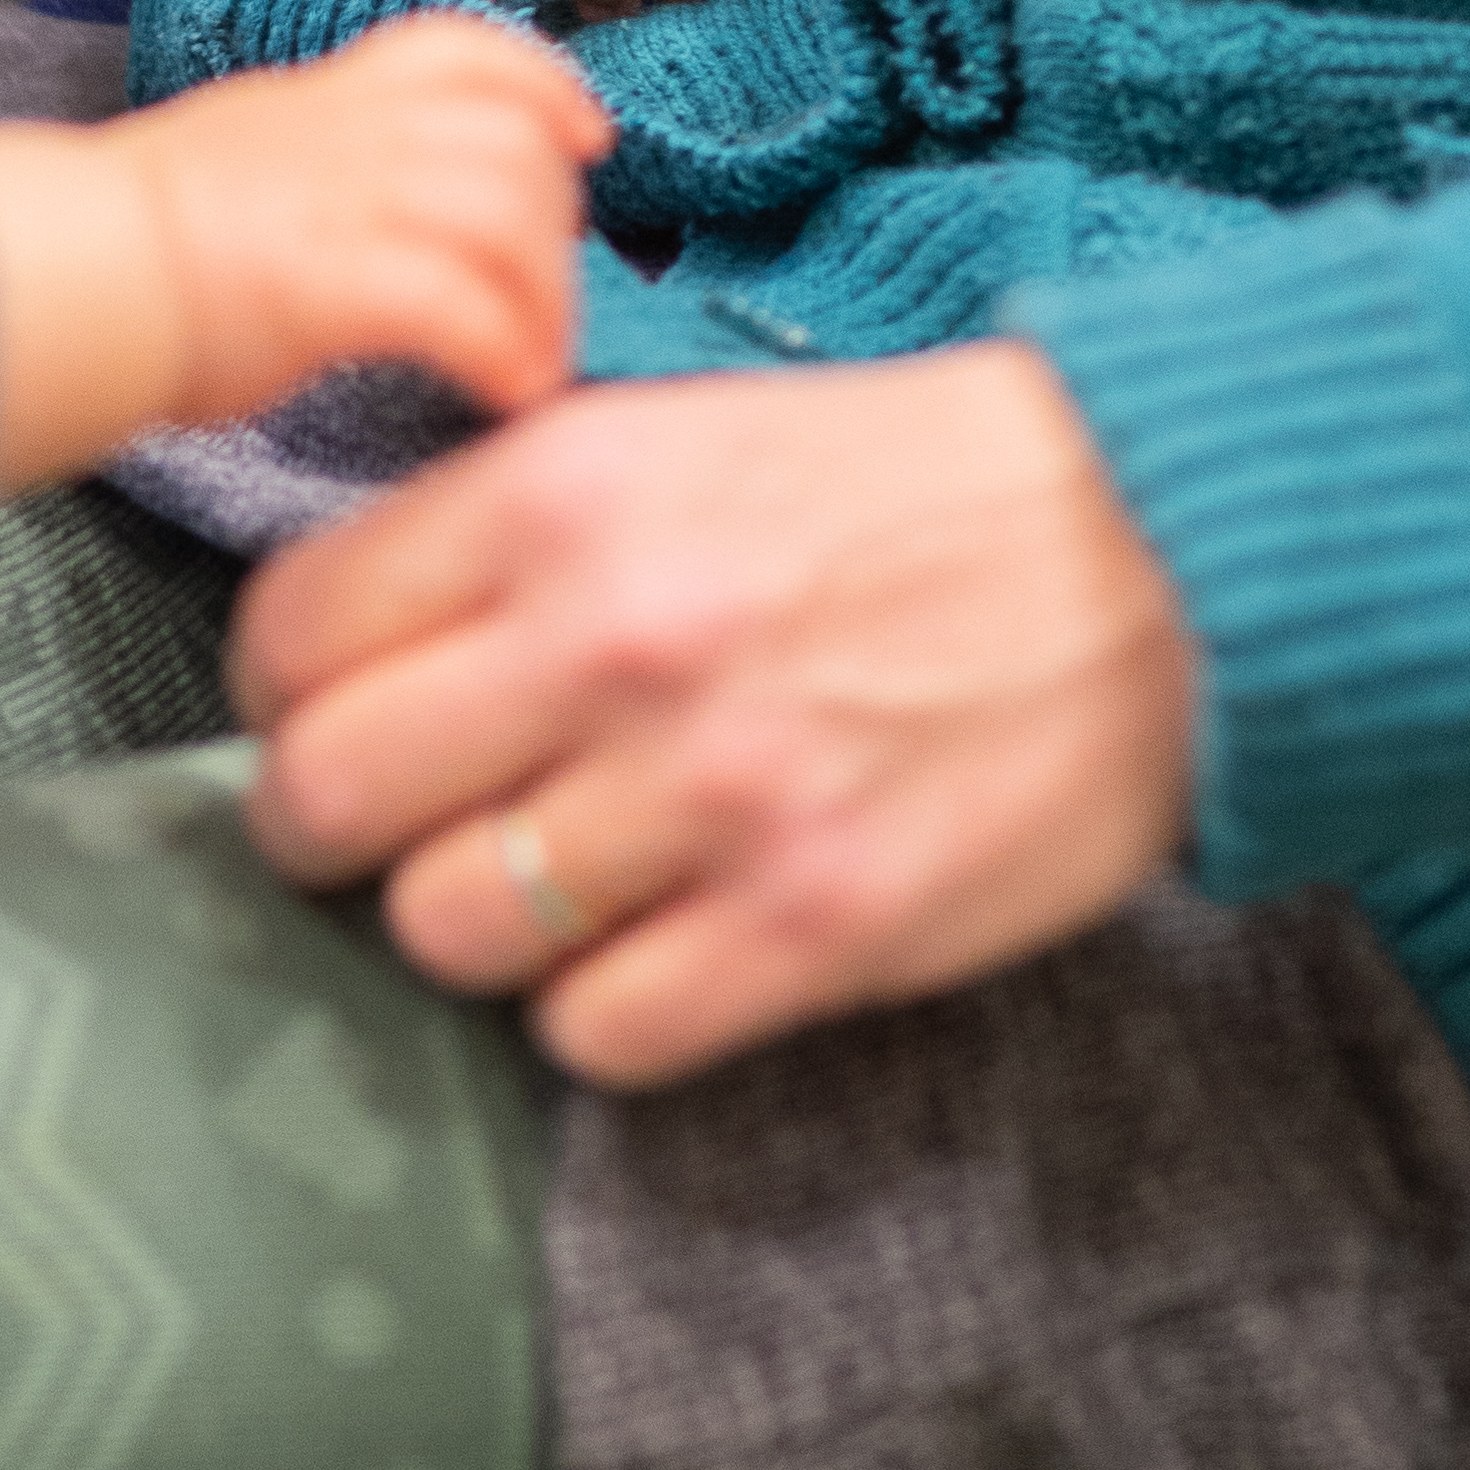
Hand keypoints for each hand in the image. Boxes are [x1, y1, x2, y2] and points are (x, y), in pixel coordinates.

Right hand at [0, 16, 602, 486]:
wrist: (52, 276)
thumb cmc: (124, 248)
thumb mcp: (237, 161)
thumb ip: (320, 168)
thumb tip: (377, 214)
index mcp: (318, 98)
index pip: (463, 52)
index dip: (544, 89)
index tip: (585, 141)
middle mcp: (343, 132)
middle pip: (512, 143)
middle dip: (556, 227)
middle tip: (547, 303)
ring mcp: (340, 201)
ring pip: (506, 217)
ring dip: (543, 301)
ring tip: (534, 364)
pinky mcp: (330, 283)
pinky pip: (463, 306)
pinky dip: (505, 351)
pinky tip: (505, 394)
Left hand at [231, 342, 1199, 1090]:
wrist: (1181, 550)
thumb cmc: (922, 490)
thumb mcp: (687, 433)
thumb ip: (517, 531)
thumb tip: (355, 646)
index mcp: (560, 493)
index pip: (288, 639)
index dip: (291, 702)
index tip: (337, 722)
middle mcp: (613, 638)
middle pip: (326, 802)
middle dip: (342, 836)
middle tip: (414, 835)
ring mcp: (713, 791)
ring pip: (444, 933)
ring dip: (482, 933)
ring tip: (568, 891)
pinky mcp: (817, 922)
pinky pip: (598, 1036)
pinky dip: (607, 1017)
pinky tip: (669, 953)